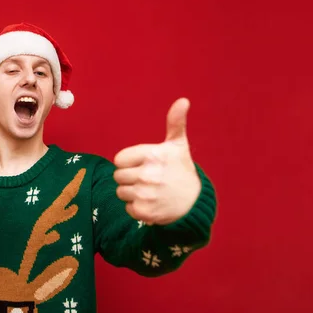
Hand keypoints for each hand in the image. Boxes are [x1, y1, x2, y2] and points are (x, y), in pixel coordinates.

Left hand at [113, 98, 201, 224]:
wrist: (194, 203)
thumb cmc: (181, 170)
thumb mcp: (178, 145)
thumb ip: (175, 122)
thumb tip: (183, 100)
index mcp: (151, 155)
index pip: (119, 159)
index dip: (129, 162)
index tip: (143, 165)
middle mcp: (147, 175)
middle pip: (118, 176)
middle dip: (129, 177)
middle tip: (147, 179)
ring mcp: (145, 194)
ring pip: (120, 192)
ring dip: (131, 193)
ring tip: (149, 191)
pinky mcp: (144, 212)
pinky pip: (127, 207)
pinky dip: (136, 207)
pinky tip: (150, 203)